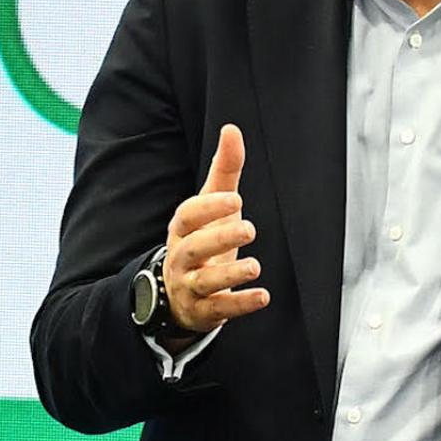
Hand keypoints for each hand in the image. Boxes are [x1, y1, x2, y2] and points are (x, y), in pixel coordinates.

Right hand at [163, 124, 270, 334]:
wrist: (178, 291)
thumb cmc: (202, 238)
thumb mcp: (212, 205)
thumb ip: (225, 169)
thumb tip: (232, 129)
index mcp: (183, 229)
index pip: (188, 215)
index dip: (209, 207)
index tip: (235, 198)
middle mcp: (182, 257)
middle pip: (195, 248)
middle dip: (220, 238)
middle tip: (249, 229)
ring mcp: (190, 286)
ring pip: (205, 282)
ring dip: (230, 275)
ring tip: (254, 266)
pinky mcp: (204, 311)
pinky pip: (220, 309)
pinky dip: (240, 304)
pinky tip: (262, 296)